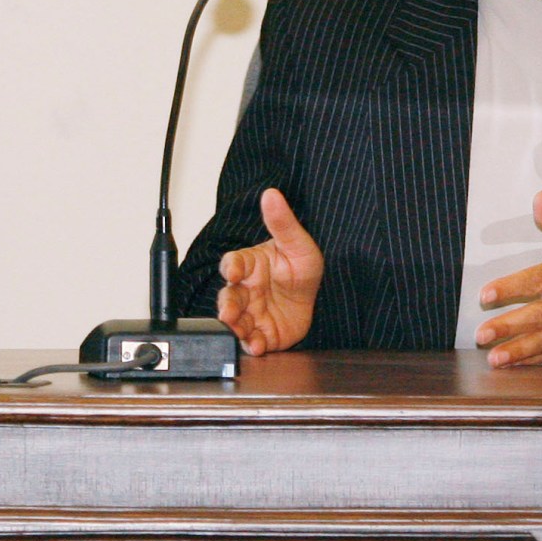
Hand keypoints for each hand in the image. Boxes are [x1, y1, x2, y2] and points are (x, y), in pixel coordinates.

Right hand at [215, 188, 323, 355]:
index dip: (232, 267)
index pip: (233, 263)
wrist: (315, 297)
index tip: (233, 270)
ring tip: (239, 330)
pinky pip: (252, 341)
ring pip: (235, 321)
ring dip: (234, 327)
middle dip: (226, 306)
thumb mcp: (298, 243)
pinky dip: (251, 345)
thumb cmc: (300, 268)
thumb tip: (271, 194)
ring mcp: (251, 313)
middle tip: (228, 312)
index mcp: (249, 266)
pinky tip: (256, 345)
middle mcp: (245, 290)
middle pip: (228, 297)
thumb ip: (283, 222)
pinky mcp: (261, 333)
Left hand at [474, 193, 541, 367]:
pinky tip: (512, 365)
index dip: (512, 287)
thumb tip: (538, 198)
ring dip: (518, 352)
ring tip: (493, 358)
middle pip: (539, 316)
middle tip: (481, 334)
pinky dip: (534, 361)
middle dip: (508, 327)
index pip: (539, 279)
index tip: (486, 293)